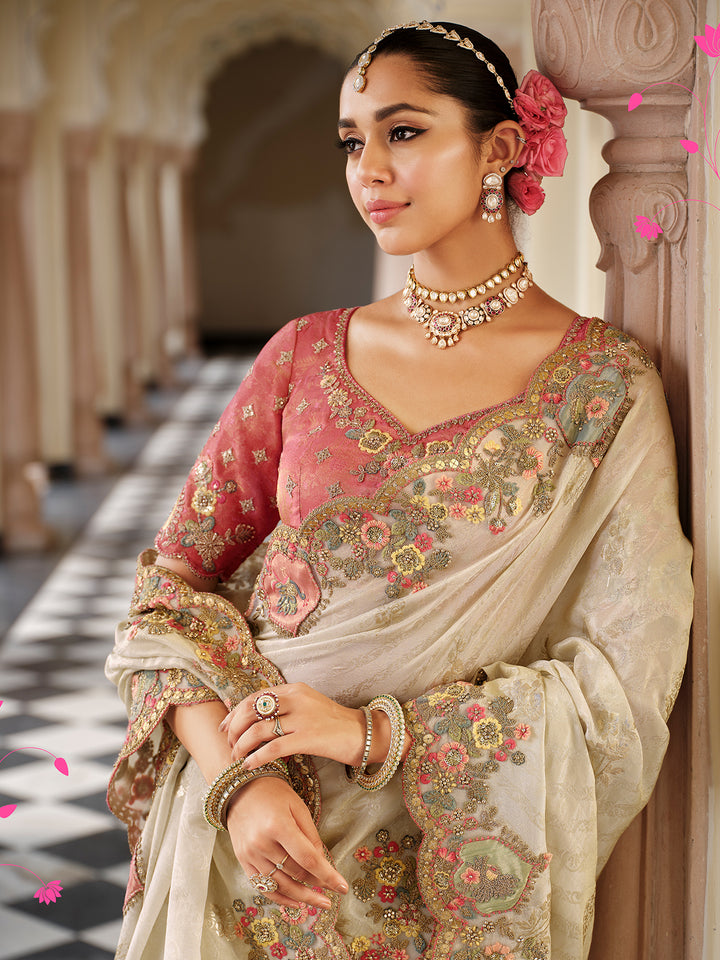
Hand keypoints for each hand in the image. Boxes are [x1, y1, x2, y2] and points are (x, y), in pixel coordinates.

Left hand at [220, 682, 370, 770]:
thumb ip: (286, 709)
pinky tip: (248, 766)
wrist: (363, 734)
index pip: (255, 697)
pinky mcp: (308, 737)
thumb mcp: (309, 707)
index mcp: (295, 689)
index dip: (235, 712)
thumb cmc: (335, 725)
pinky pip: (273, 747)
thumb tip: (256, 724)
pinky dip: (256, 758)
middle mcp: (296, 699)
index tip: (225, 728)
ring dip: (242, 746)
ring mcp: (302, 717)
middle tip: (230, 745)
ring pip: (258, 730)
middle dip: (235, 729)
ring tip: (237, 758)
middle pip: (251, 711)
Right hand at [226, 776, 347, 908]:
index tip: (342, 887)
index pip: (308, 859)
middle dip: (317, 886)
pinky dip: (280, 897)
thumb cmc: (273, 794)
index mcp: (279, 826)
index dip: (327, 876)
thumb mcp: (298, 807)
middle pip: (295, 874)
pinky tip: (295, 902)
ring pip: (280, 885)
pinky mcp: (243, 860)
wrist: (240, 788)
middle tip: (332, 895)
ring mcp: (250, 854)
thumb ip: (311, 835)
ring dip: (301, 897)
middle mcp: (262, 843)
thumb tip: (322, 863)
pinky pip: (263, 886)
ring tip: (318, 902)